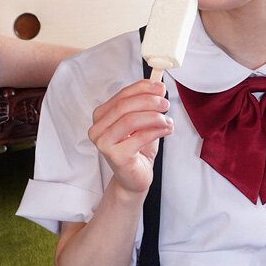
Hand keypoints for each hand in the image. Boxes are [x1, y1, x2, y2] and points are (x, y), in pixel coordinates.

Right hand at [88, 80, 172, 194]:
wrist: (135, 177)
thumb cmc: (137, 149)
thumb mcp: (142, 122)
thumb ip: (146, 104)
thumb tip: (158, 87)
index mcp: (101, 116)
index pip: (122, 95)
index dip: (142, 88)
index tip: (159, 87)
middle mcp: (97, 128)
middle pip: (124, 106)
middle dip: (149, 101)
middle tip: (165, 103)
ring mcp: (104, 143)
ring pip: (130, 120)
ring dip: (153, 117)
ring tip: (167, 119)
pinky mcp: (115, 156)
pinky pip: (139, 137)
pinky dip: (156, 131)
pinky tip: (167, 129)